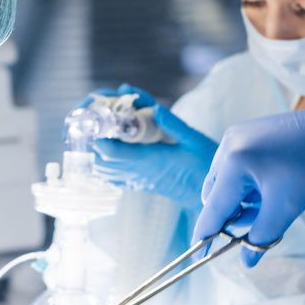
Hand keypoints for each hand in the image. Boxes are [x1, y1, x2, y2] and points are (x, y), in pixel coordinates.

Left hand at [93, 98, 216, 210]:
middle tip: (92, 123)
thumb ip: (174, 124)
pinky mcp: (140, 184)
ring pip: (105, 171)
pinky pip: (114, 178)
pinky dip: (104, 166)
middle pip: (103, 162)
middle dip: (93, 142)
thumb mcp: (194, 140)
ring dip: (96, 154)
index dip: (98, 138)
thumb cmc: (206, 165)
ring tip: (95, 134)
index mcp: (151, 160)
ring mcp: (138, 180)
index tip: (94, 122)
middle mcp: (140, 172)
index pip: (113, 152)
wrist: (211, 196)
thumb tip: (155, 108)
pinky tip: (104, 153)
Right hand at [192, 93, 304, 265]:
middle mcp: (228, 146)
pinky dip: (246, 185)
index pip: (213, 208)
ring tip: (271, 200)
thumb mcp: (287, 206)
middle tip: (261, 220)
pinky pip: (233, 169)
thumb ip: (262, 236)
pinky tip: (269, 185)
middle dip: (234, 215)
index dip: (205, 236)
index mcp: (235, 161)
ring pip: (224, 183)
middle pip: (215, 196)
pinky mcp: (242, 135)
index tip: (198, 258)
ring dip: (241, 200)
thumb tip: (246, 263)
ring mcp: (234, 137)